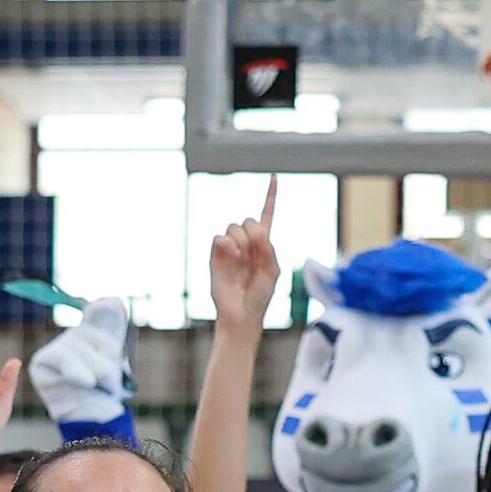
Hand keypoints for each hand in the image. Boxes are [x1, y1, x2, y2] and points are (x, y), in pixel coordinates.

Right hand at [205, 182, 282, 332]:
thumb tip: (259, 230)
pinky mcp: (216, 255)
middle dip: (254, 233)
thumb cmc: (260, 296)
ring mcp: (230, 248)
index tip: (274, 177)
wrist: (242, 314)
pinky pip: (220, 238)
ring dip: (242, 241)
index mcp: (264, 245)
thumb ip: (269, 249)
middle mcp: (247, 243)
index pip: (267, 215)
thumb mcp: (273, 271)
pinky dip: (228, 244)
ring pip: (234, 227)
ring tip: (243, 259)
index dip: (270, 196)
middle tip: (255, 253)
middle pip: (248, 220)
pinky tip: (234, 256)